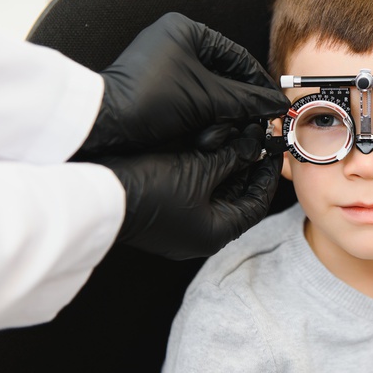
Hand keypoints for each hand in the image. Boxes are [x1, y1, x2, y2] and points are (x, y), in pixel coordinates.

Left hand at [80, 12, 289, 152]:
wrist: (105, 124)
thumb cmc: (147, 100)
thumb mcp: (206, 99)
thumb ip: (246, 100)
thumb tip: (276, 103)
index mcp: (186, 30)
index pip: (237, 56)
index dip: (258, 82)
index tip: (272, 102)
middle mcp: (174, 42)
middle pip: (224, 74)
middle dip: (238, 102)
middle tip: (256, 120)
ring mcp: (164, 65)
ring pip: (209, 90)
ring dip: (220, 113)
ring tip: (230, 130)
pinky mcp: (157, 87)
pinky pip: (192, 99)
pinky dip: (202, 116)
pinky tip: (208, 132)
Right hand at [94, 124, 280, 259]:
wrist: (99, 193)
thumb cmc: (149, 188)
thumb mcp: (199, 170)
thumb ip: (232, 158)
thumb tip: (253, 147)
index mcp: (216, 233)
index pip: (257, 204)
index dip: (268, 174)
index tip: (274, 150)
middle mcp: (201, 235)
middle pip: (237, 197)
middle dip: (248, 166)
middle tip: (257, 138)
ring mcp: (182, 227)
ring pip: (217, 192)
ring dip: (228, 165)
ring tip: (238, 136)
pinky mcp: (166, 214)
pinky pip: (196, 191)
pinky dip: (207, 170)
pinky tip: (211, 145)